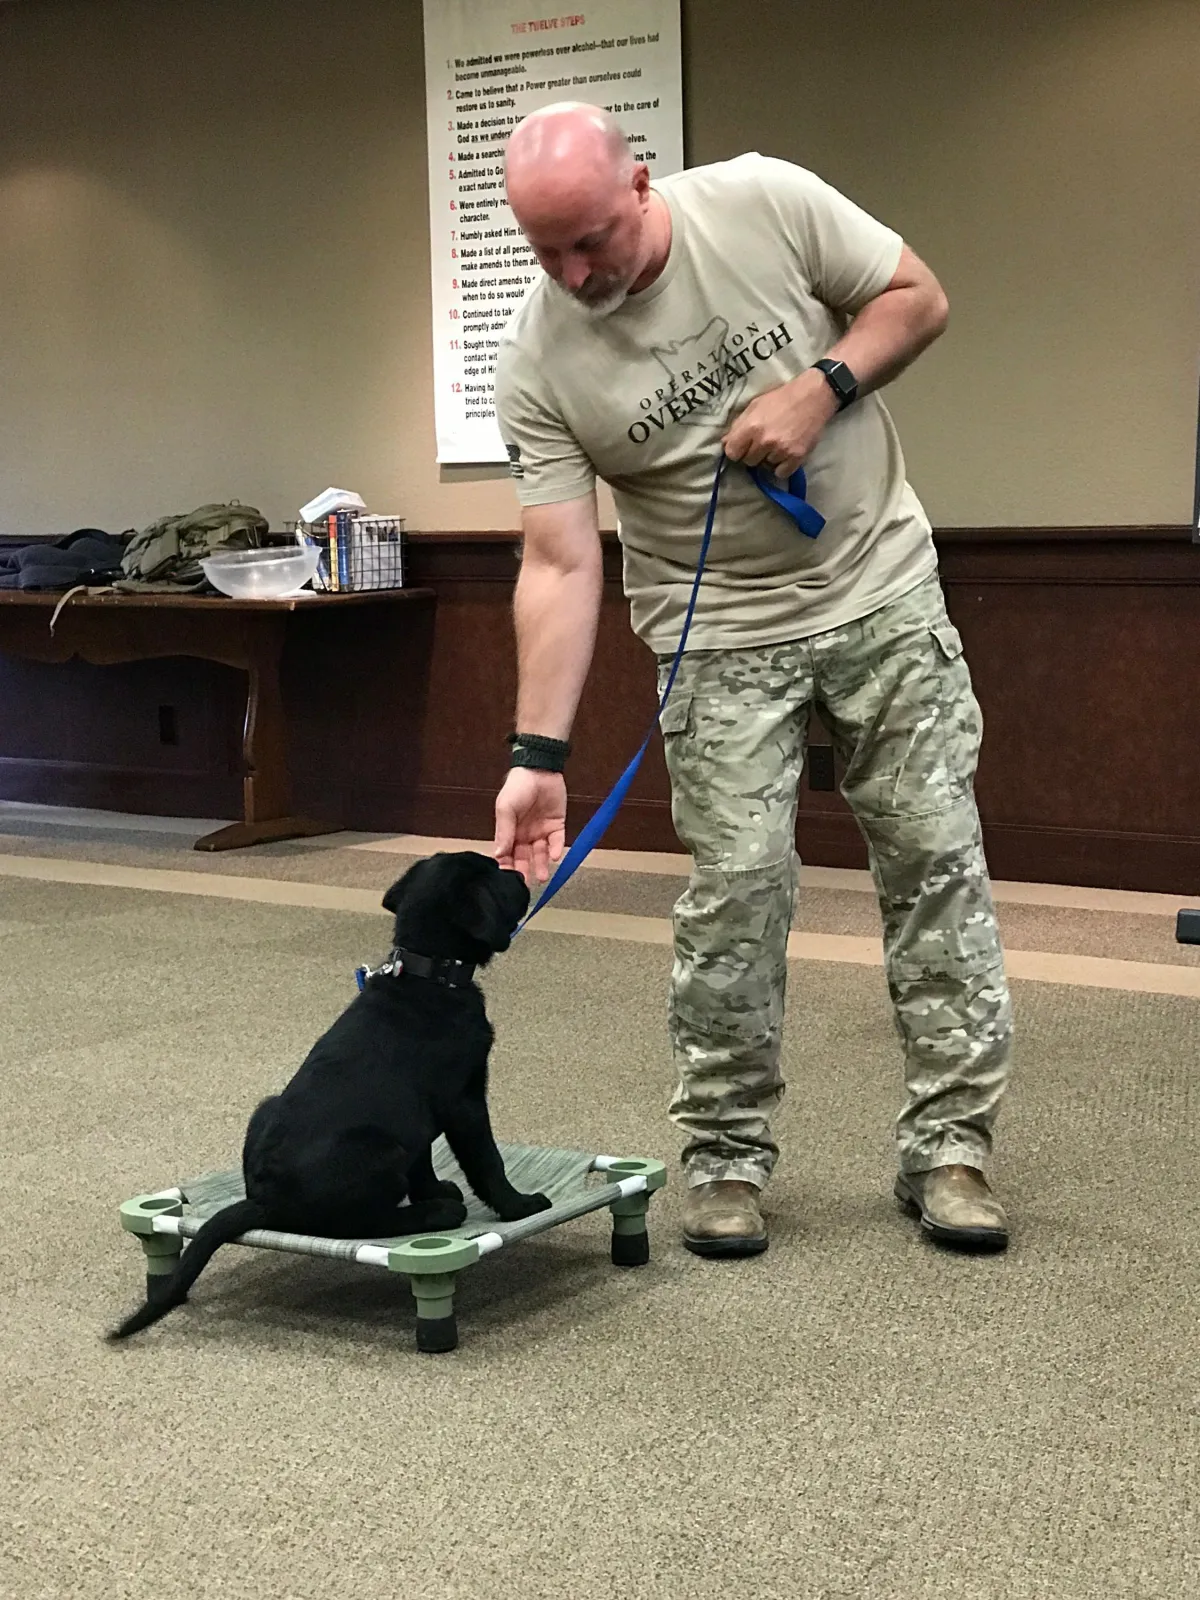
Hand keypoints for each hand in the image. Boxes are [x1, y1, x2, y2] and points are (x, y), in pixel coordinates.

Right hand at [493, 767, 566, 885]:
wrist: (539, 769)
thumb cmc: (517, 787)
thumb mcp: (506, 808)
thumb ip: (504, 832)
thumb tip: (498, 854)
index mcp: (509, 831)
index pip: (507, 854)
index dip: (507, 866)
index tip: (507, 880)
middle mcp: (525, 834)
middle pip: (524, 857)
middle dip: (525, 871)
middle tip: (526, 885)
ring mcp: (541, 831)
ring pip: (541, 853)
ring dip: (542, 865)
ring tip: (542, 877)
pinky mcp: (557, 825)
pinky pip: (557, 841)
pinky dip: (555, 850)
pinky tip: (554, 858)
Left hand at [722, 370, 838, 480]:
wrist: (813, 397)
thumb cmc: (782, 399)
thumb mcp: (755, 406)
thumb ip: (738, 425)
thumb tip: (725, 443)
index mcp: (751, 427)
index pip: (732, 453)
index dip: (736, 450)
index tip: (743, 447)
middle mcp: (764, 441)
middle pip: (748, 462)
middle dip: (753, 454)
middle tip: (764, 442)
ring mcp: (781, 450)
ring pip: (765, 467)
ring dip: (769, 459)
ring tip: (778, 443)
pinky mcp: (796, 457)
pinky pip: (781, 473)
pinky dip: (782, 466)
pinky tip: (786, 453)